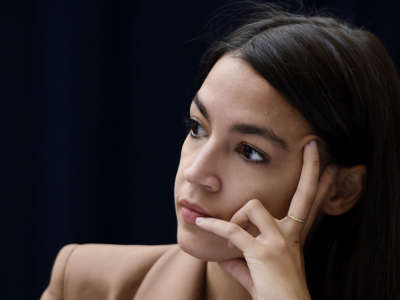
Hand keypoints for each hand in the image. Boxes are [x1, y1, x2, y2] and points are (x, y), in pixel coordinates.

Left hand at [195, 141, 337, 299]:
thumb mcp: (255, 268)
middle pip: (304, 193)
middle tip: (315, 143)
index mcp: (293, 234)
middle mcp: (291, 233)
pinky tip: (201, 225)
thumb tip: (221, 250)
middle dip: (312, 167)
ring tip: (226, 233)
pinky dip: (213, 227)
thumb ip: (239, 256)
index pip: (309, 201)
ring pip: (252, 207)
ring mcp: (279, 241)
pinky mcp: (263, 252)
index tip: (329, 161)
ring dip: (234, 218)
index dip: (319, 180)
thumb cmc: (271, 292)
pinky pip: (232, 231)